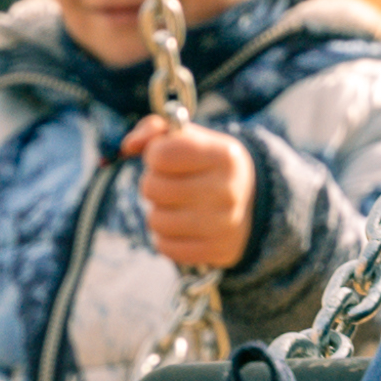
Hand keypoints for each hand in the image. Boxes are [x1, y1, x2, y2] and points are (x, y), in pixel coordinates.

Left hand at [130, 118, 252, 270]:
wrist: (252, 203)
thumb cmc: (209, 165)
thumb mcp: (191, 138)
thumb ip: (155, 129)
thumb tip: (129, 145)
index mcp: (223, 155)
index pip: (162, 155)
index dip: (154, 155)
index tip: (165, 157)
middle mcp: (226, 190)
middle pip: (152, 188)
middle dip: (153, 183)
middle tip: (170, 183)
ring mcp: (223, 225)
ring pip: (155, 220)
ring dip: (158, 212)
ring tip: (176, 205)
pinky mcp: (216, 251)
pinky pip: (166, 247)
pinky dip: (167, 237)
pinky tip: (182, 227)